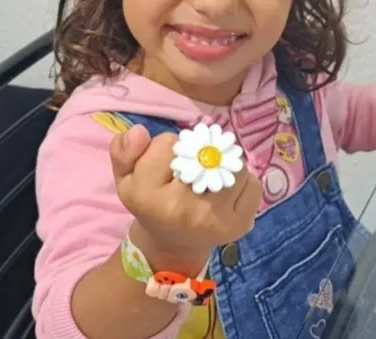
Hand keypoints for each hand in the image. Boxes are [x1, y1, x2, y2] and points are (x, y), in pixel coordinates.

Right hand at [110, 124, 261, 272]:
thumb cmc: (150, 203)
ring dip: (223, 165)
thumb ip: (123, 151)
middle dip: (199, 154)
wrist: (173, 244)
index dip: (167, 149)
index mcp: (148, 197)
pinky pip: (252, 183)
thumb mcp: (126, 178)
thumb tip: (139, 131)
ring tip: (209, 180)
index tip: (164, 168)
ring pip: (232, 164)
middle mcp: (183, 210)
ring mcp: (216, 220)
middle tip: (190, 172)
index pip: (167, 144)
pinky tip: (226, 192)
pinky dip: (243, 181)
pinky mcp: (241, 225)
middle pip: (203, 151)